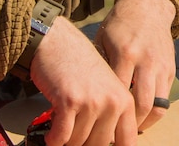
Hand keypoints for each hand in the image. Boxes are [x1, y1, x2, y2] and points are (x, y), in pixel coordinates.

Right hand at [29, 16, 137, 145]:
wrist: (58, 43)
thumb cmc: (79, 67)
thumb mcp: (105, 88)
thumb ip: (110, 115)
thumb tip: (104, 143)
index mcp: (125, 101)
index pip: (127, 141)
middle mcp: (113, 102)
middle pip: (98, 145)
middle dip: (81, 144)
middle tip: (72, 135)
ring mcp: (92, 102)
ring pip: (77, 142)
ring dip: (65, 140)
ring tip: (62, 128)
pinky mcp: (70, 102)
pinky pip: (61, 136)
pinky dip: (53, 139)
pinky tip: (51, 134)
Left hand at [95, 0, 178, 132]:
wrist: (148, 7)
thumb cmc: (120, 25)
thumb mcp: (102, 41)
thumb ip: (99, 68)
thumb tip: (86, 99)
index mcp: (125, 54)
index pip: (116, 93)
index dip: (106, 113)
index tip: (94, 125)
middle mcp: (146, 62)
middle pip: (140, 104)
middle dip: (126, 126)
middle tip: (112, 135)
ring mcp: (161, 66)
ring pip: (157, 105)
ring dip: (143, 124)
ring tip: (128, 131)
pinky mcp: (170, 69)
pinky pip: (165, 98)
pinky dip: (153, 112)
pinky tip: (140, 118)